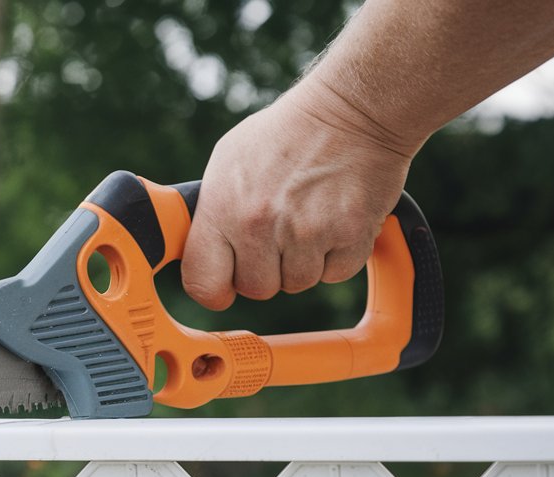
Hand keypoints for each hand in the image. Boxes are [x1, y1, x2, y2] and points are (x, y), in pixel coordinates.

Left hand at [181, 84, 417, 309]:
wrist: (350, 110)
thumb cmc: (285, 134)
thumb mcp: (227, 161)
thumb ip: (213, 212)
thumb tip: (202, 249)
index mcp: (224, 209)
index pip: (203, 282)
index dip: (214, 289)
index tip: (225, 283)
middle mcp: (261, 225)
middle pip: (257, 289)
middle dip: (266, 271)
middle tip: (276, 238)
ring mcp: (307, 233)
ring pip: (299, 283)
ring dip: (303, 262)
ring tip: (306, 220)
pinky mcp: (349, 235)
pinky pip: (336, 274)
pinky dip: (337, 256)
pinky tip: (333, 221)